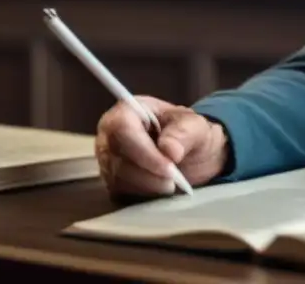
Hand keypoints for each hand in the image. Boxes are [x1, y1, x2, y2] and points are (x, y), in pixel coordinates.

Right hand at [95, 95, 227, 197]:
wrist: (191, 154)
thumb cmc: (189, 132)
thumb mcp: (196, 126)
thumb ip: (184, 132)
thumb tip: (169, 150)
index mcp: (129, 110)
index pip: (123, 128)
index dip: (143, 151)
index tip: (168, 167)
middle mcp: (110, 133)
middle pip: (116, 155)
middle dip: (147, 172)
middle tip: (173, 180)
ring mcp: (108, 158)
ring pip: (116, 177)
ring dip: (146, 185)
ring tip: (171, 184)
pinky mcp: (111, 180)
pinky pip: (119, 191)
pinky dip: (142, 194)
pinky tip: (160, 189)